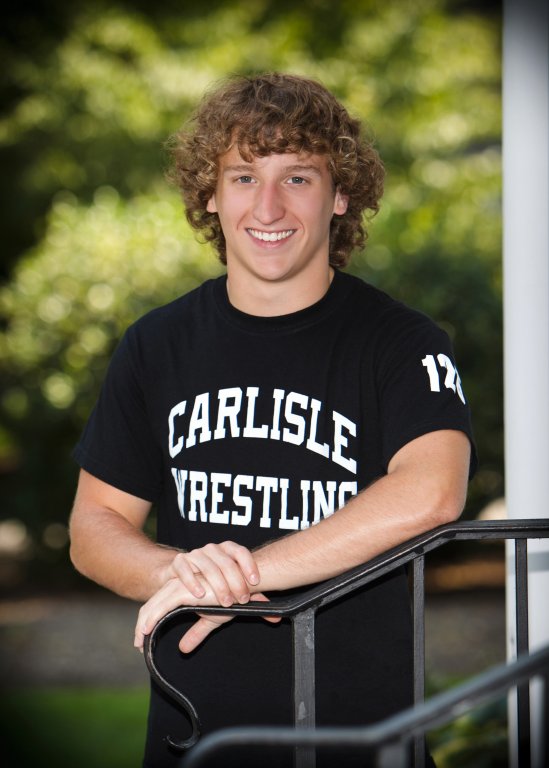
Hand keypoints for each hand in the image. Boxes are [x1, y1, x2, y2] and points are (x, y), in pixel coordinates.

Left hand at [134, 578, 279, 652]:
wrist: (244, 588)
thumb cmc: (230, 598)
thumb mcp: (210, 619)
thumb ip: (196, 632)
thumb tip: (182, 649)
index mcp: (182, 591)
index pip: (158, 606)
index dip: (148, 621)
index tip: (142, 641)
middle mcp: (177, 586)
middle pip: (151, 605)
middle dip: (141, 626)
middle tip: (137, 645)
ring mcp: (179, 587)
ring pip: (152, 606)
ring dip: (143, 625)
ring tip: (139, 642)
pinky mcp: (183, 591)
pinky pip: (162, 607)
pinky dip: (152, 619)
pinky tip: (146, 631)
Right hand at [165, 541, 259, 607]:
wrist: (182, 578)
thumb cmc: (213, 585)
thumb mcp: (233, 591)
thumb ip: (253, 600)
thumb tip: (275, 618)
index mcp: (228, 551)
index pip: (241, 552)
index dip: (249, 565)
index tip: (256, 582)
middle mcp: (212, 549)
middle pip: (226, 562)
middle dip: (235, 582)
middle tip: (241, 600)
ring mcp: (195, 554)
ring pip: (208, 565)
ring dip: (217, 584)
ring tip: (224, 601)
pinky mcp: (179, 562)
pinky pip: (185, 568)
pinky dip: (192, 581)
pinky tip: (199, 594)